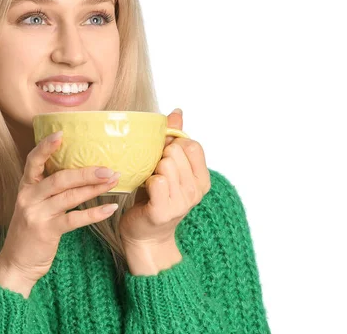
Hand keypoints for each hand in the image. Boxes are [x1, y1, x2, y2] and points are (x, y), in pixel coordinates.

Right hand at [0, 131, 120, 288]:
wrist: (16, 263)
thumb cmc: (30, 230)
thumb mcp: (33, 204)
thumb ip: (48, 188)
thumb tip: (77, 169)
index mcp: (26, 187)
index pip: (32, 161)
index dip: (46, 147)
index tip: (61, 133)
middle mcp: (29, 197)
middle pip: (60, 178)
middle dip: (86, 172)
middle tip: (108, 168)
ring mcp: (37, 214)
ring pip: (69, 196)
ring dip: (94, 189)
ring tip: (114, 181)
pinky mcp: (47, 232)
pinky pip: (74, 219)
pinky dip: (94, 213)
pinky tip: (110, 208)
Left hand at [118, 108, 211, 247]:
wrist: (145, 234)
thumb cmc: (154, 196)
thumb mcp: (169, 167)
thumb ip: (174, 139)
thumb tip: (176, 112)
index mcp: (202, 179)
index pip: (191, 145)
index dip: (172, 145)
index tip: (163, 157)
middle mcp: (196, 191)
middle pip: (176, 152)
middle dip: (159, 156)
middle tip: (153, 172)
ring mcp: (182, 202)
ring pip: (165, 164)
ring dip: (151, 170)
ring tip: (149, 181)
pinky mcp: (163, 211)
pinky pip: (156, 181)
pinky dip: (146, 182)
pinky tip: (144, 191)